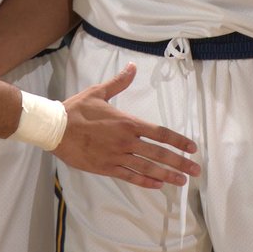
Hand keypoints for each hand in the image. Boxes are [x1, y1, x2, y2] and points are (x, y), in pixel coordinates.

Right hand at [55, 63, 200, 188]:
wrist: (55, 128)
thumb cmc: (77, 110)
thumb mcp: (99, 92)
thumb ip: (119, 82)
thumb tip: (132, 66)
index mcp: (127, 122)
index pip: (160, 132)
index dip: (178, 141)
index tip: (192, 148)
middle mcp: (126, 141)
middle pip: (159, 153)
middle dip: (180, 162)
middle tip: (196, 170)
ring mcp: (117, 156)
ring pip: (147, 168)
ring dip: (167, 175)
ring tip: (182, 181)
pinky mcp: (107, 168)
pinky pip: (130, 177)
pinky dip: (145, 181)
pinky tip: (157, 185)